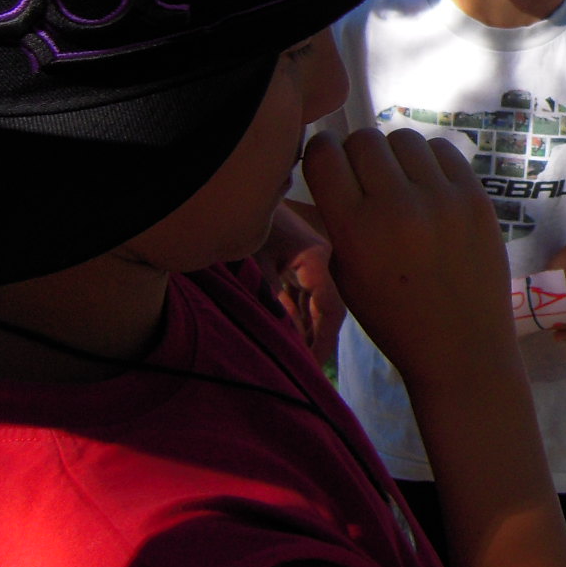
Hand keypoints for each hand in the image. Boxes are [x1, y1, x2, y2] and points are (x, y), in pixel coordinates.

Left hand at [259, 204, 344, 365]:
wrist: (234, 186)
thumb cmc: (245, 220)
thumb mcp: (255, 261)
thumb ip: (270, 299)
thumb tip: (284, 339)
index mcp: (317, 260)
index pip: (331, 311)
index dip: (322, 344)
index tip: (310, 372)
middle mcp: (321, 264)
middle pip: (327, 313)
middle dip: (316, 346)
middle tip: (305, 379)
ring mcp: (310, 266)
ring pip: (315, 309)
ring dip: (306, 336)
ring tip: (297, 368)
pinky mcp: (296, 268)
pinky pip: (302, 302)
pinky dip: (296, 323)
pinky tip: (288, 344)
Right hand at [301, 127, 516, 391]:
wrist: (461, 347)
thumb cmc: (393, 316)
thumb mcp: (345, 274)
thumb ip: (333, 218)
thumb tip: (327, 167)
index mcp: (354, 230)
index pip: (323, 154)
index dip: (322, 155)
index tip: (329, 167)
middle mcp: (396, 207)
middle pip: (364, 140)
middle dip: (357, 154)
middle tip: (366, 180)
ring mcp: (441, 199)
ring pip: (404, 138)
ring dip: (395, 155)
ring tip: (400, 184)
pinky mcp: (476, 197)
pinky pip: (444, 150)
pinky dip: (430, 161)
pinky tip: (429, 187)